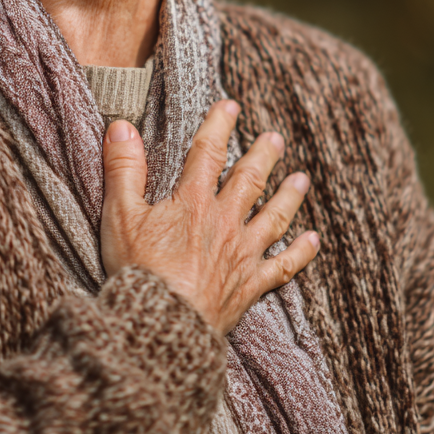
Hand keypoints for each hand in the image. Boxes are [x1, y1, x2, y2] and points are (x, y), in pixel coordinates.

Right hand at [100, 100, 319, 333]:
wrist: (160, 327)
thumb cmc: (138, 272)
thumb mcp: (120, 215)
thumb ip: (123, 169)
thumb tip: (122, 126)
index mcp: (193, 202)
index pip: (208, 152)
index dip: (220, 125)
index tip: (231, 106)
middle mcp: (224, 223)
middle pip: (249, 181)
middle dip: (263, 156)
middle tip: (275, 139)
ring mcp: (241, 255)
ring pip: (273, 218)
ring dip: (288, 197)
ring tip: (301, 179)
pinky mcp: (249, 287)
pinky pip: (282, 267)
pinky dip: (300, 253)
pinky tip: (313, 240)